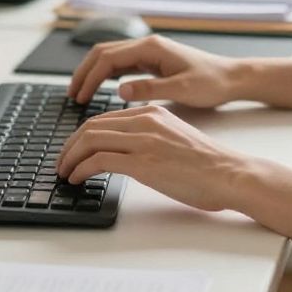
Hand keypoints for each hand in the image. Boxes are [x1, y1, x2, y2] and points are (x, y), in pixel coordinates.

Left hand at [55, 103, 252, 211]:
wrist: (230, 174)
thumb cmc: (208, 165)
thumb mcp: (175, 139)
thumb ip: (151, 138)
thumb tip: (127, 154)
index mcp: (153, 112)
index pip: (105, 118)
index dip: (82, 135)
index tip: (74, 150)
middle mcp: (146, 121)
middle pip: (92, 126)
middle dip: (70, 145)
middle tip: (61, 162)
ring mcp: (144, 140)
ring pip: (90, 140)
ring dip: (70, 157)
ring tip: (65, 172)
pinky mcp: (143, 162)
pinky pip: (99, 160)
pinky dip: (81, 169)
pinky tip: (77, 179)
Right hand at [68, 34, 242, 106]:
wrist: (232, 78)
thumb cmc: (211, 82)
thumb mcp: (182, 89)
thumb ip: (150, 89)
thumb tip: (120, 90)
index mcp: (151, 48)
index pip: (108, 57)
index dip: (90, 77)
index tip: (80, 97)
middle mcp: (147, 46)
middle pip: (103, 53)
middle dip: (84, 72)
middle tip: (72, 95)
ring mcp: (149, 53)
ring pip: (110, 58)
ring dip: (93, 73)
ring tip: (80, 94)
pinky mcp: (153, 62)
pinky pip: (122, 66)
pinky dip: (106, 76)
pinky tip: (101, 91)